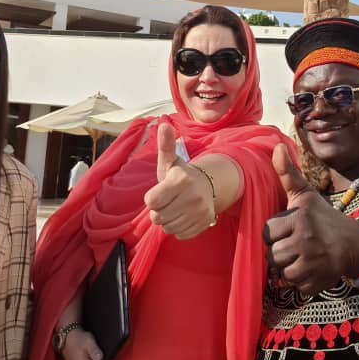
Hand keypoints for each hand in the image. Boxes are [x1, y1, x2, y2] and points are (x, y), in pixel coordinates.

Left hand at [144, 123, 216, 239]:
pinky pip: (179, 234)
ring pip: (168, 228)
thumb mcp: (171, 161)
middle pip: (157, 217)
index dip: (152, 198)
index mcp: (181, 180)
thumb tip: (163, 125)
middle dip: (159, 211)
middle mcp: (193, 196)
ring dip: (168, 220)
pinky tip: (185, 215)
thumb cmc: (181, 175)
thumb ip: (165, 146)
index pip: (150, 202)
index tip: (161, 191)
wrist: (208, 186)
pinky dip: (179, 228)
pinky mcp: (205, 223)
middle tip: (169, 200)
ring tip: (177, 208)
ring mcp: (200, 211)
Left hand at [263, 144, 358, 295]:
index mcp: (300, 219)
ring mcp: (314, 264)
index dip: (276, 232)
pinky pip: (296, 286)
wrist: (356, 245)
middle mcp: (307, 241)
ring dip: (291, 267)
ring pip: (283, 273)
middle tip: (297, 244)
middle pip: (273, 255)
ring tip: (304, 256)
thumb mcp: (306, 195)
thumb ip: (287, 174)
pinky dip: (302, 281)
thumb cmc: (324, 218)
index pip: (268, 232)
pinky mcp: (318, 282)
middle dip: (282, 251)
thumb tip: (277, 147)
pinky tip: (313, 268)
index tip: (289, 229)